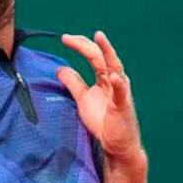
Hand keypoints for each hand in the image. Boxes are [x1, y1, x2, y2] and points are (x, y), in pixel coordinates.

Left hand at [57, 31, 142, 161]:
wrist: (116, 144)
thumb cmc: (103, 121)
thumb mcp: (83, 99)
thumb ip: (74, 83)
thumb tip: (60, 68)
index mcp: (105, 78)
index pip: (93, 56)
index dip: (80, 45)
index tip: (64, 38)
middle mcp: (114, 81)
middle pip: (101, 57)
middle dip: (86, 45)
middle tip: (67, 37)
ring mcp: (120, 92)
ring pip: (115, 68)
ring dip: (107, 52)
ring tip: (99, 38)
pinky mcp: (122, 107)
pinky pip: (121, 93)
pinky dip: (118, 83)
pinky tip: (113, 76)